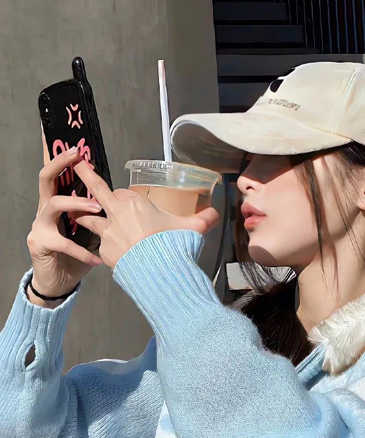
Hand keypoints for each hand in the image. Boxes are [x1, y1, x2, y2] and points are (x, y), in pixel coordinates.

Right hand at [27, 142, 102, 300]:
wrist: (58, 282)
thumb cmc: (75, 255)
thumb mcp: (90, 233)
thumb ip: (98, 217)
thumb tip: (122, 202)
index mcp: (58, 203)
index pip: (58, 175)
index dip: (63, 159)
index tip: (79, 147)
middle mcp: (45, 210)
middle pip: (46, 178)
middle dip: (59, 163)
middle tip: (76, 156)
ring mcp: (40, 226)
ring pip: (54, 205)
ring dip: (77, 204)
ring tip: (97, 209)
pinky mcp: (40, 243)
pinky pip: (62, 243)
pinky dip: (82, 251)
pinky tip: (96, 259)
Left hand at [71, 161, 220, 268]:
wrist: (158, 272)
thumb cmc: (173, 245)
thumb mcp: (192, 229)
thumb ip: (203, 219)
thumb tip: (215, 214)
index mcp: (136, 203)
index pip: (123, 193)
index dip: (124, 197)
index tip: (126, 201)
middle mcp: (118, 214)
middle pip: (98, 190)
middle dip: (86, 176)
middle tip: (76, 165)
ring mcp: (108, 232)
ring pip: (89, 218)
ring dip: (84, 215)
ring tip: (76, 213)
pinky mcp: (104, 250)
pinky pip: (99, 244)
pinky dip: (103, 245)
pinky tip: (109, 250)